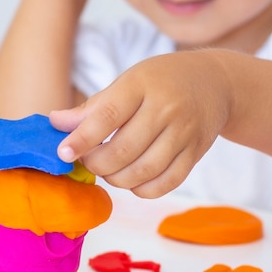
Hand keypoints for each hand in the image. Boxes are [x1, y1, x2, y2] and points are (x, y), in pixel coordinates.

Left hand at [51, 50, 233, 197]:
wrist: (216, 83)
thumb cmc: (159, 82)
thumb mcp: (126, 82)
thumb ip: (92, 108)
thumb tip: (55, 123)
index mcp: (141, 85)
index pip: (106, 117)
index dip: (81, 140)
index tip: (63, 153)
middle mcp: (166, 108)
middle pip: (122, 151)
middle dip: (96, 164)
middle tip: (88, 160)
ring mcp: (184, 133)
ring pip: (141, 172)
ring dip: (115, 178)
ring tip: (108, 169)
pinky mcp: (195, 154)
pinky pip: (164, 184)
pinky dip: (140, 189)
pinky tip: (131, 178)